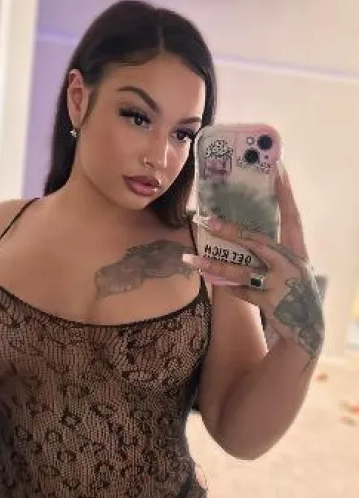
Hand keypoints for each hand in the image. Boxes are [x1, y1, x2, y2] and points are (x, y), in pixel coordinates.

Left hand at [184, 167, 324, 358]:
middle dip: (230, 231)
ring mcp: (280, 284)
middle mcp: (291, 263)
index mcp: (298, 250)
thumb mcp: (290, 266)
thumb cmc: (294, 290)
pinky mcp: (270, 302)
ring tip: (191, 258)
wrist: (307, 328)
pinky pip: (241, 291)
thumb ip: (272, 250)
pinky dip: (226, 286)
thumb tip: (242, 229)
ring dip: (214, 265)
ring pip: (242, 270)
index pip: (291, 216)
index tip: (277, 169)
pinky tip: (209, 280)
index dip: (285, 193)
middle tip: (205, 220)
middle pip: (256, 241)